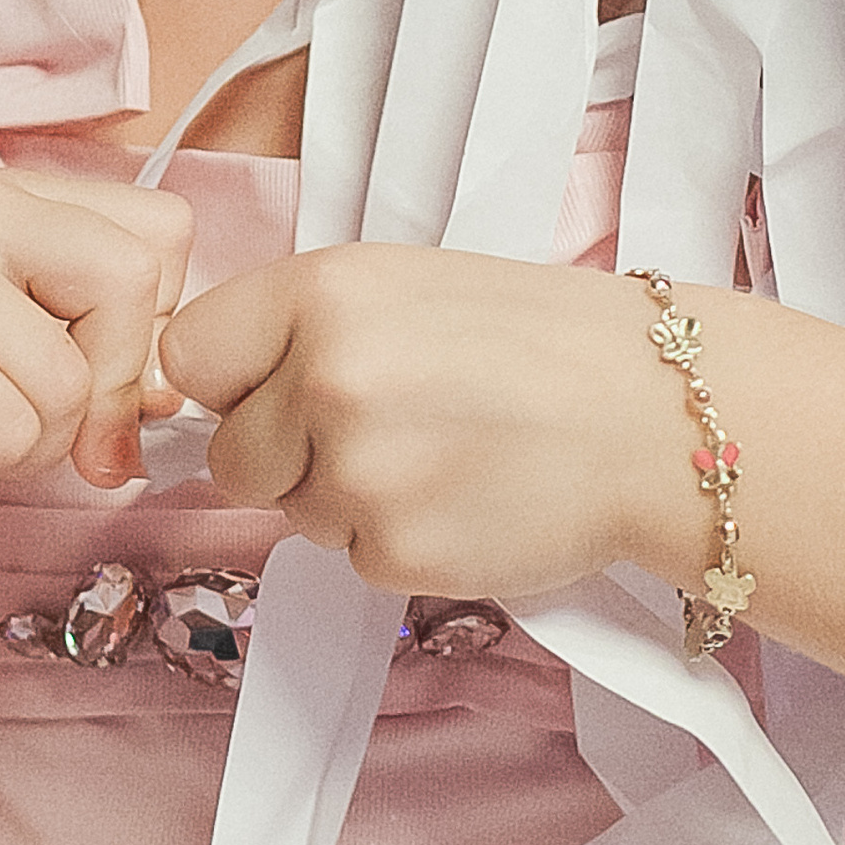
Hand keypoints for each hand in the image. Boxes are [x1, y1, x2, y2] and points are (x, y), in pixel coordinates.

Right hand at [0, 165, 194, 504]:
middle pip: (131, 292)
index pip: (160, 233)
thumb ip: (78, 328)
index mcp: (2, 192)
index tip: (90, 370)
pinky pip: (4, 434)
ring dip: (20, 443)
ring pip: (69, 387)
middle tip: (22, 416)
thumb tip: (173, 397)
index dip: (148, 323)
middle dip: (102, 388)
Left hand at [158, 244, 697, 602]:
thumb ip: (302, 328)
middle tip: (389, 427)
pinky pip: (352, 558)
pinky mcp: (396, 552)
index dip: (231, 381)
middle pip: (232, 454)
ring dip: (348, 499)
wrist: (655, 415)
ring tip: (444, 454)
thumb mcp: (405, 285)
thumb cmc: (537, 341)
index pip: (189, 356)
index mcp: (323, 292)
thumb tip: (212, 392)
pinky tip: (466, 498)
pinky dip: (398, 541)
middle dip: (289, 455)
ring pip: (293, 512)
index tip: (276, 388)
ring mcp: (359, 472)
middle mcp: (326, 379)